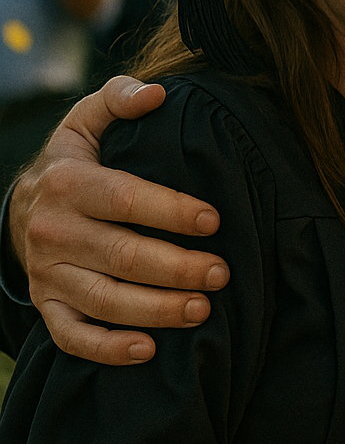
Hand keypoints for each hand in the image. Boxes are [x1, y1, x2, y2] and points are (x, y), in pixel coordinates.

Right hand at [9, 76, 229, 364]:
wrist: (23, 210)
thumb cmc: (74, 163)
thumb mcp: (86, 121)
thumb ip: (118, 99)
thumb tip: (157, 93)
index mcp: (67, 183)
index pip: (123, 198)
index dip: (170, 211)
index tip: (213, 220)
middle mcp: (54, 231)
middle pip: (121, 256)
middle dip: (177, 268)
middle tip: (222, 272)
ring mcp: (49, 274)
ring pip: (105, 301)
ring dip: (156, 310)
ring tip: (203, 310)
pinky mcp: (48, 307)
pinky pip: (73, 337)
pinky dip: (108, 349)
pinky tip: (149, 350)